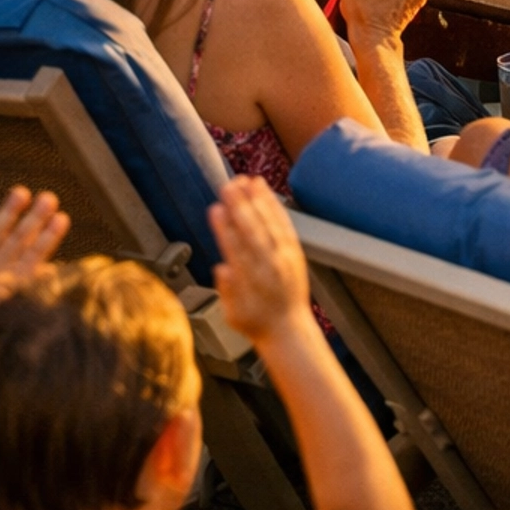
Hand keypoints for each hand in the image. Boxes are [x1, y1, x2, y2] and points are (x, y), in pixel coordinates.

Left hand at [0, 187, 69, 347]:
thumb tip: (55, 271)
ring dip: (9, 213)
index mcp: (14, 283)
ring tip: (21, 192)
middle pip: (19, 239)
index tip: (62, 218)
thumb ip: (35, 288)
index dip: (50, 236)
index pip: (36, 254)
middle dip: (35, 218)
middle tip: (49, 198)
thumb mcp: (18, 311)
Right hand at [208, 175, 311, 345]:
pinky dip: (275, 206)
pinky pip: (284, 225)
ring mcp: (284, 257)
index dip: (225, 228)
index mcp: (252, 282)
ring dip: (258, 200)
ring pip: (270, 224)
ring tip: (246, 180)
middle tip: (228, 185)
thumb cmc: (256, 323)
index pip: (236, 250)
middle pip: (253, 232)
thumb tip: (222, 268)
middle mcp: (270, 266)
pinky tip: (265, 191)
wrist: (289, 329)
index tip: (215, 209)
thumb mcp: (233, 316)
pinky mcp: (294, 250)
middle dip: (240, 207)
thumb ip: (227, 292)